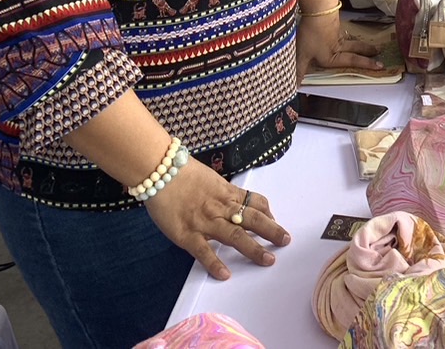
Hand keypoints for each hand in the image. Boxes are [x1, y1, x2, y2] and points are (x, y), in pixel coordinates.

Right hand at [142, 157, 289, 281]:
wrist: (159, 169)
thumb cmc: (181, 172)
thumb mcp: (209, 178)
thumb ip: (221, 192)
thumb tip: (233, 200)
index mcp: (226, 192)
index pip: (254, 202)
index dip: (268, 213)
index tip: (276, 222)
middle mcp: (221, 207)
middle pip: (252, 219)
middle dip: (271, 231)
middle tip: (285, 241)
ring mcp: (205, 222)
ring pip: (235, 236)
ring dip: (254, 248)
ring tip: (268, 260)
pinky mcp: (187, 234)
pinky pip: (204, 251)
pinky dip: (215, 263)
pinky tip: (225, 274)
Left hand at [296, 11, 382, 80]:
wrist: (318, 9)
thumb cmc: (311, 34)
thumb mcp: (302, 55)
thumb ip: (299, 70)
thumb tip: (295, 87)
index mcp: (332, 55)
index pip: (352, 62)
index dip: (366, 65)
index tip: (381, 67)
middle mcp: (337, 45)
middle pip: (355, 49)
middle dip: (366, 52)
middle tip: (378, 52)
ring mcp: (336, 32)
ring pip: (349, 39)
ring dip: (358, 43)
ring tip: (364, 44)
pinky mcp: (331, 21)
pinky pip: (340, 30)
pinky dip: (343, 32)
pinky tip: (339, 31)